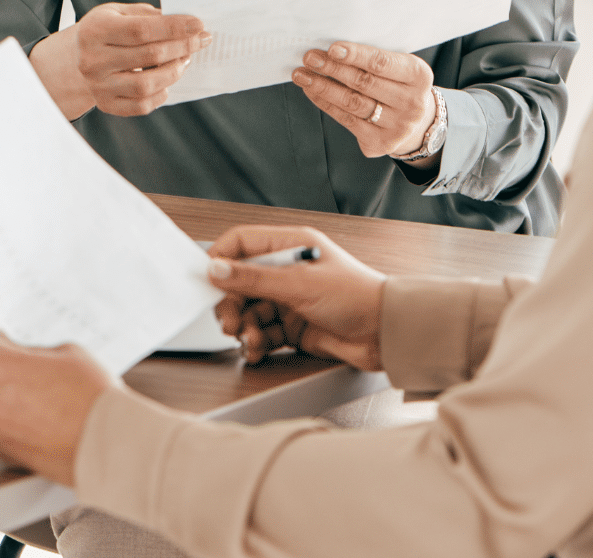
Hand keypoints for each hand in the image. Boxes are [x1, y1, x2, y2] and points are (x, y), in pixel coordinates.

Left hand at [0, 323, 113, 485]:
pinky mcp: (3, 451)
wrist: (109, 443)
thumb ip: (34, 351)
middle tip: (23, 364)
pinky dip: (12, 420)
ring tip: (40, 394)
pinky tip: (40, 416)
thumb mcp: (67, 353)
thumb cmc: (93, 400)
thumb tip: (23, 354)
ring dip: (5, 394)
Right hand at [29, 3, 208, 119]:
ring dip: (174, 71)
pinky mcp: (106, 105)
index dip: (174, 27)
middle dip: (182, 46)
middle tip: (200, 40)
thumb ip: (147, 15)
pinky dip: (161, 93)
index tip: (199, 24)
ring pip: (147, 84)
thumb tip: (185, 24)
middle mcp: (93, 60)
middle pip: (149, 55)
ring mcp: (98, 86)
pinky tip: (166, 80)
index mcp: (95, 31)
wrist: (74, 59)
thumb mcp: (117, 12)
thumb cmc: (104, 31)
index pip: (141, 29)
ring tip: (185, 60)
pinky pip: (142, 105)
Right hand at [207, 225, 386, 368]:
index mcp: (291, 245)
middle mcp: (288, 270)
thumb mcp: (299, 284)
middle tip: (229, 322)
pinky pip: (263, 332)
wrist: (385, 333)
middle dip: (231, 303)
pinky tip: (257, 349)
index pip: (242, 243)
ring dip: (245, 326)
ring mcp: (290, 299)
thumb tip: (216, 269)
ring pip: (250, 310)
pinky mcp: (293, 326)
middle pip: (241, 282)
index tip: (206, 280)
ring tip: (249, 339)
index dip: (221, 259)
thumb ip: (254, 279)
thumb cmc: (357, 296)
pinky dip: (256, 341)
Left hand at [293, 42, 435, 162]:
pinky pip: (346, 120)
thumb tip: (333, 49)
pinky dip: (326, 104)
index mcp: (419, 77)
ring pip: (352, 103)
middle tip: (310, 58)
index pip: (382, 63)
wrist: (419, 122)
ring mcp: (397, 126)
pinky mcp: (380, 143)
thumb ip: (376, 58)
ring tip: (303, 75)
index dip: (356, 55)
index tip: (332, 48)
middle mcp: (412, 104)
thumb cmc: (402, 85)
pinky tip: (312, 91)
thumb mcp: (401, 67)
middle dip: (332, 69)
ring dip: (323, 87)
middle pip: (364, 83)